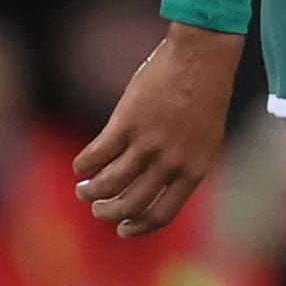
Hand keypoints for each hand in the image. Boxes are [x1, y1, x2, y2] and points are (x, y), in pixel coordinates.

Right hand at [77, 23, 243, 239]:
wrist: (202, 57)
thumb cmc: (205, 94)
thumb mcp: (205, 138)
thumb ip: (183, 164)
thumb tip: (155, 186)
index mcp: (194, 170)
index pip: (162, 214)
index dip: (139, 226)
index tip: (123, 229)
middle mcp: (171, 162)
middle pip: (131, 204)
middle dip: (109, 212)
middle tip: (97, 209)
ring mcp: (148, 143)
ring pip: (109, 183)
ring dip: (91, 192)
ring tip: (82, 190)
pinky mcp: (127, 122)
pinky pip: (97, 154)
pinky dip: (84, 165)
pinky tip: (80, 167)